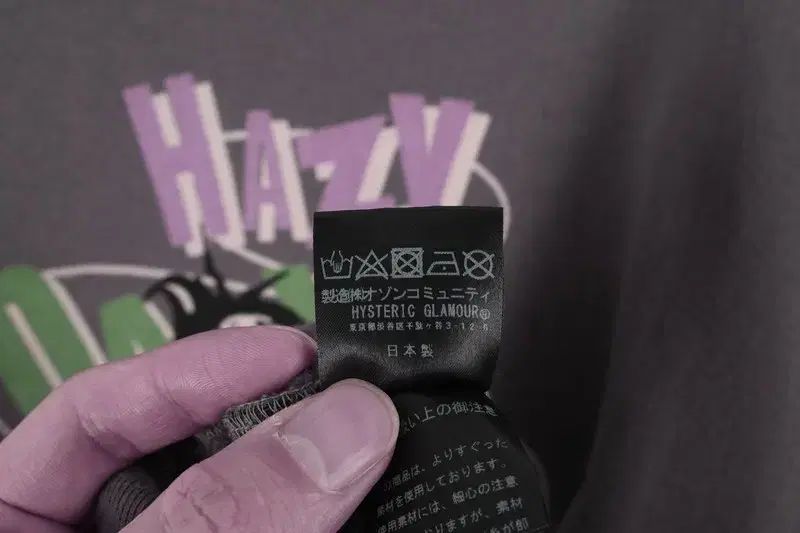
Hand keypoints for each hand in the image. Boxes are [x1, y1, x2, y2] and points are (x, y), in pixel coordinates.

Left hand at [0, 326, 398, 531]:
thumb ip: (216, 516)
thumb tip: (341, 428)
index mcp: (22, 524)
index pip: (98, 410)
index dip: (198, 367)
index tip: (296, 352)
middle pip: (193, 456)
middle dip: (276, 425)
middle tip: (360, 406)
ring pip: (256, 505)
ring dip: (318, 482)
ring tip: (382, 455)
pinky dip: (333, 528)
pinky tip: (378, 514)